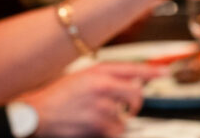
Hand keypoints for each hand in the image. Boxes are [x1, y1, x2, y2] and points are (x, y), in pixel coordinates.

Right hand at [18, 64, 158, 137]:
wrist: (36, 114)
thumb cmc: (57, 96)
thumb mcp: (81, 77)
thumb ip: (106, 77)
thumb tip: (131, 81)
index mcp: (98, 73)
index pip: (132, 68)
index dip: (152, 70)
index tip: (164, 71)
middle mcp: (102, 87)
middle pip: (136, 94)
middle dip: (136, 104)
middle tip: (131, 108)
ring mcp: (100, 107)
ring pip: (125, 117)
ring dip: (117, 122)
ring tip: (101, 120)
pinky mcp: (96, 125)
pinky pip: (115, 131)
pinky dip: (111, 132)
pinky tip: (99, 129)